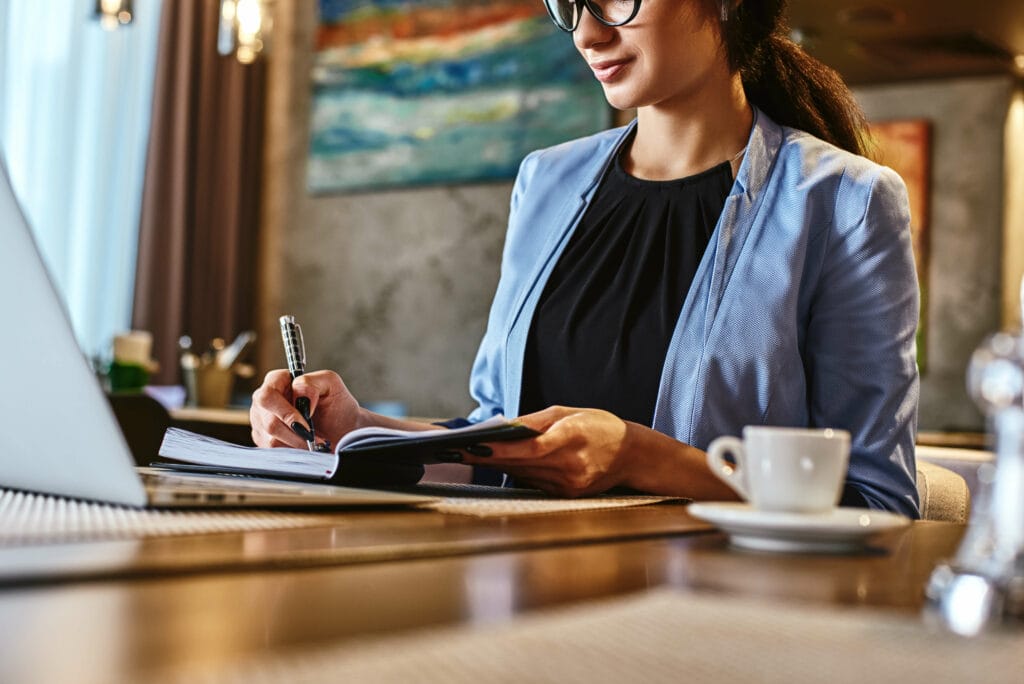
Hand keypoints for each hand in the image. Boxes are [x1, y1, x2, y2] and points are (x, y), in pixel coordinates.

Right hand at [250, 370, 361, 449]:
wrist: (343, 431)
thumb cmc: (337, 406)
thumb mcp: (331, 384)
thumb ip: (311, 382)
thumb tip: (297, 396)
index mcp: (277, 381)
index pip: (267, 395)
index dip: (285, 412)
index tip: (306, 423)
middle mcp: (265, 400)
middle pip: (269, 421)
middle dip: (294, 432)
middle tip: (312, 436)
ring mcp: (261, 421)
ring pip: (271, 438)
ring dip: (298, 442)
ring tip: (314, 440)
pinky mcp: (264, 440)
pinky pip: (273, 451)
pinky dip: (294, 450)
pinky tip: (305, 445)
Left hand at [463, 406, 636, 496]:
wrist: (632, 455)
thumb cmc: (599, 427)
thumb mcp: (567, 413)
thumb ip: (534, 422)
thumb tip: (501, 428)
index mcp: (571, 440)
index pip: (526, 448)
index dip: (497, 449)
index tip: (471, 446)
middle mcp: (569, 466)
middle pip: (518, 463)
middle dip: (486, 457)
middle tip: (456, 451)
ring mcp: (568, 485)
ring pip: (522, 474)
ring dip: (496, 464)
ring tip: (469, 454)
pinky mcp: (567, 494)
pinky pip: (533, 482)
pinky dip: (516, 471)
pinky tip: (499, 463)